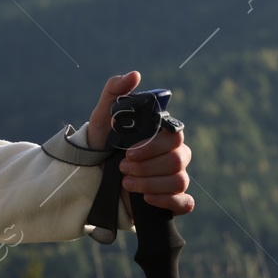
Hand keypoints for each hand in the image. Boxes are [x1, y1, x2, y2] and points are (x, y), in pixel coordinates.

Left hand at [86, 71, 194, 215]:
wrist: (91, 177)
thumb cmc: (101, 143)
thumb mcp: (102, 116)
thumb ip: (115, 91)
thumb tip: (135, 75)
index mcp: (163, 134)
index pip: (174, 136)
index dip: (152, 146)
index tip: (128, 151)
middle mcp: (173, 154)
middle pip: (178, 159)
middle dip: (147, 166)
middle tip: (122, 166)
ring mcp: (174, 177)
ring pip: (180, 181)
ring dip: (150, 183)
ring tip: (125, 182)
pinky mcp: (172, 200)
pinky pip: (186, 202)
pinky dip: (168, 201)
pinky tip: (146, 199)